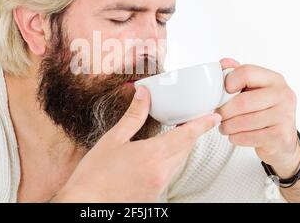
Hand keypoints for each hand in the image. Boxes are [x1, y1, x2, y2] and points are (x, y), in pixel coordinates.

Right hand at [52, 86, 220, 201]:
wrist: (86, 204)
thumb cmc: (94, 176)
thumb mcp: (113, 140)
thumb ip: (133, 116)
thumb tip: (143, 95)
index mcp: (153, 155)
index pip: (186, 136)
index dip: (202, 125)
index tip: (213, 116)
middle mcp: (161, 172)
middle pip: (186, 149)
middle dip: (191, 134)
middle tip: (192, 120)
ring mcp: (159, 186)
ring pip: (178, 162)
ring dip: (180, 147)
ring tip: (175, 135)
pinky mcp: (154, 195)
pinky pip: (169, 174)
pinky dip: (169, 161)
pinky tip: (157, 156)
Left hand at [216, 58, 299, 178]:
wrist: (282, 139)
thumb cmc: (263, 111)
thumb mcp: (253, 89)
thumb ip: (238, 74)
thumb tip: (224, 63)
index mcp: (275, 79)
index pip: (246, 72)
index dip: (229, 82)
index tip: (224, 92)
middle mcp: (283, 95)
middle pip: (242, 101)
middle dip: (224, 111)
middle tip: (218, 115)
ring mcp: (285, 116)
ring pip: (244, 121)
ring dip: (227, 126)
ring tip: (224, 127)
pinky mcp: (281, 136)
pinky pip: (249, 137)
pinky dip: (236, 138)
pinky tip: (234, 136)